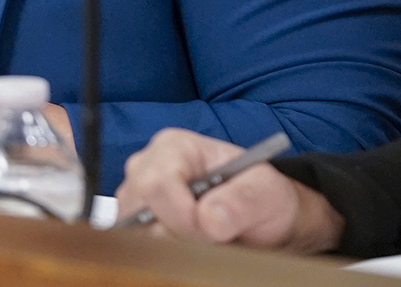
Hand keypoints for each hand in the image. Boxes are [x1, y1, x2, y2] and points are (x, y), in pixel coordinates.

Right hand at [118, 128, 344, 251]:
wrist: (259, 217)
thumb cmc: (260, 195)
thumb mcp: (264, 191)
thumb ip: (240, 201)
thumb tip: (208, 219)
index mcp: (174, 147)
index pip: (156, 183)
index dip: (181, 215)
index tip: (212, 234)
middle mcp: (146, 167)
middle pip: (140, 209)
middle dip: (179, 234)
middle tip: (216, 238)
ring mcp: (137, 196)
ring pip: (137, 232)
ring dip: (173, 245)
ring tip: (207, 240)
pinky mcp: (136, 222)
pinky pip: (139, 244)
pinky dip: (166, 253)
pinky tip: (192, 246)